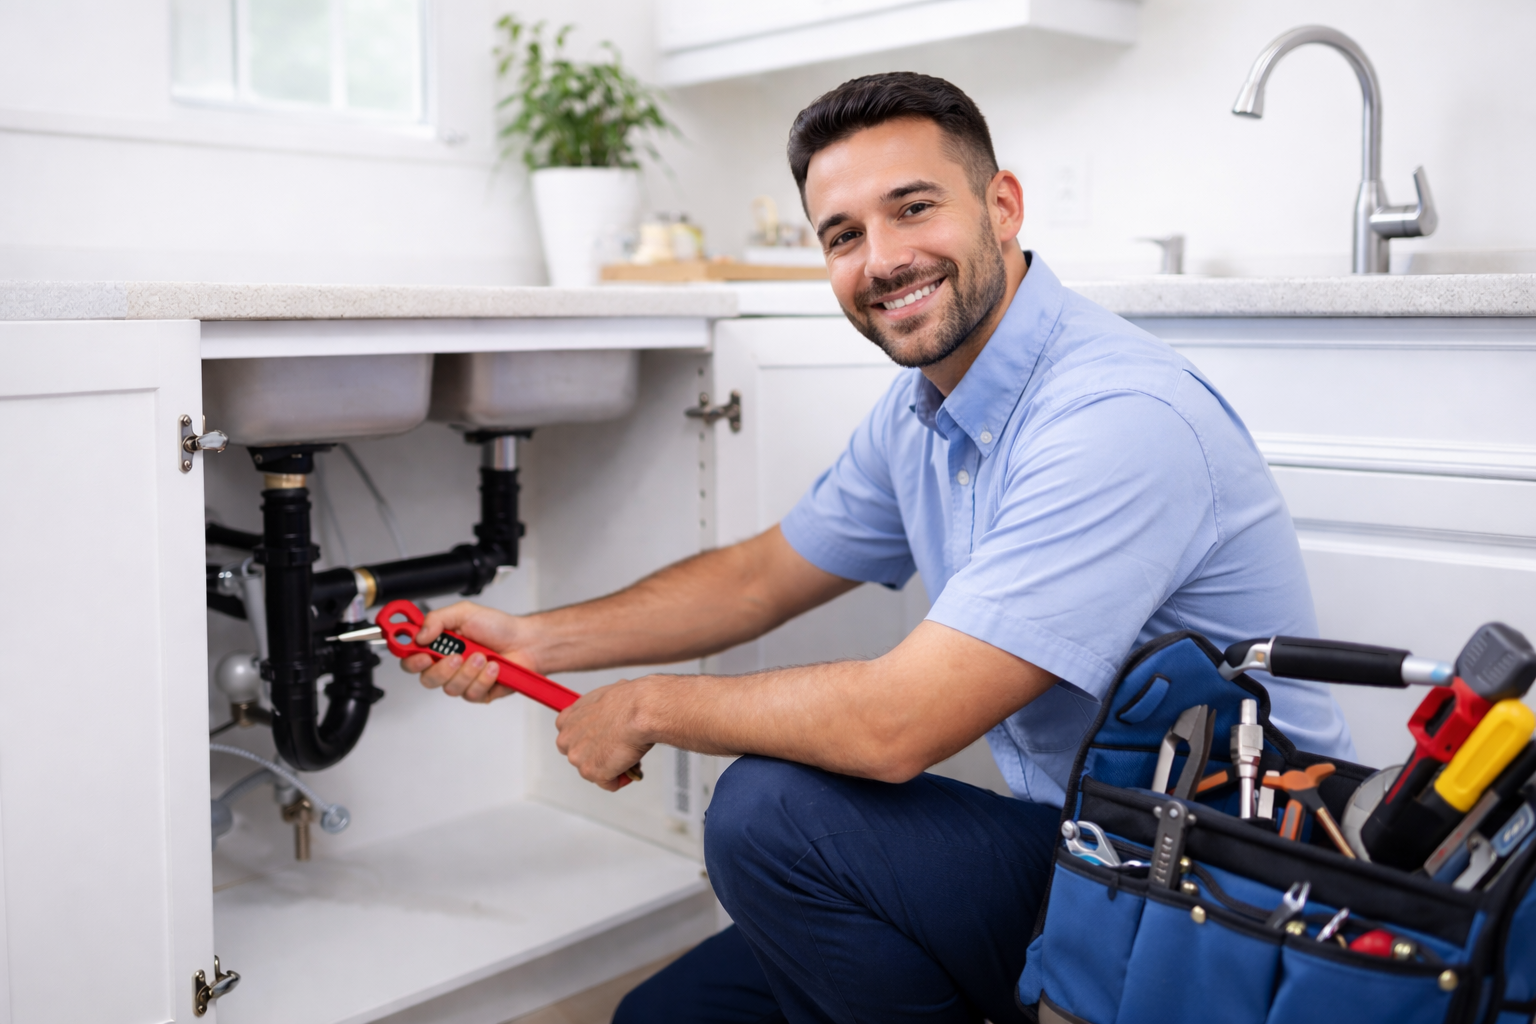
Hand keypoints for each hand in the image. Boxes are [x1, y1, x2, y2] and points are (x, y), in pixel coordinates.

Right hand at [400, 601, 536, 703]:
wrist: (525, 642)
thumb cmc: (498, 627)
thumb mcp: (465, 612)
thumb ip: (437, 619)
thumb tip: (418, 634)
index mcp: (439, 645)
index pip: (411, 658)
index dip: (410, 659)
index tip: (422, 654)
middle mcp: (447, 664)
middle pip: (426, 679)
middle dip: (442, 669)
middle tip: (457, 656)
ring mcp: (462, 680)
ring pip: (450, 688)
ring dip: (468, 671)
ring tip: (482, 656)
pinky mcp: (477, 693)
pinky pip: (471, 693)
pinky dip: (484, 679)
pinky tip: (492, 667)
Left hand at [556, 677, 654, 790]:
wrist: (639, 711)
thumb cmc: (628, 701)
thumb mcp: (605, 697)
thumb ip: (597, 711)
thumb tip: (608, 711)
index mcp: (568, 719)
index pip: (570, 738)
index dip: (588, 741)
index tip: (600, 742)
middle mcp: (567, 739)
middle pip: (580, 757)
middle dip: (598, 756)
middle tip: (617, 750)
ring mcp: (578, 758)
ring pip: (595, 771)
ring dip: (611, 767)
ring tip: (628, 755)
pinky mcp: (592, 773)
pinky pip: (609, 783)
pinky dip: (621, 778)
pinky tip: (630, 764)